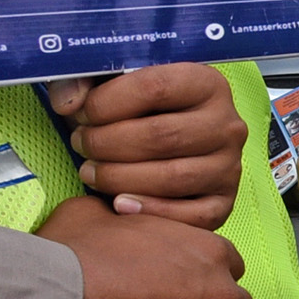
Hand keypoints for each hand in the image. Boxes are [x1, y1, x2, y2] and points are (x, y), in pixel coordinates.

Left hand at [45, 65, 245, 228]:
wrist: (164, 141)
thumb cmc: (136, 111)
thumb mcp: (112, 83)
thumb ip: (82, 81)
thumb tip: (68, 104)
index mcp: (206, 83)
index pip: (155, 88)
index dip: (108, 103)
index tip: (80, 113)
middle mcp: (227, 124)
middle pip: (163, 136)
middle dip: (108, 143)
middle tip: (80, 145)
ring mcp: (230, 167)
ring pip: (173, 178)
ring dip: (120, 178)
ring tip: (90, 172)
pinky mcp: (224, 203)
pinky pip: (192, 216)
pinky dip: (151, 212)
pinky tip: (119, 204)